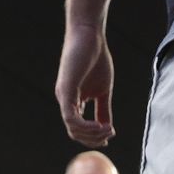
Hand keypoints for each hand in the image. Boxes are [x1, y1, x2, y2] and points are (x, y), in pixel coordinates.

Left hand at [56, 22, 115, 146]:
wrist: (90, 35)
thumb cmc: (96, 59)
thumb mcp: (103, 90)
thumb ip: (104, 109)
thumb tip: (108, 128)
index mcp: (73, 101)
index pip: (79, 129)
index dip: (93, 137)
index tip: (110, 136)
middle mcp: (65, 101)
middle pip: (74, 133)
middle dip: (93, 138)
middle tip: (109, 134)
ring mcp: (63, 96)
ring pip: (73, 128)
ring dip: (92, 134)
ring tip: (108, 130)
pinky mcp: (65, 90)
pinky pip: (71, 118)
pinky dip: (86, 126)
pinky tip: (100, 125)